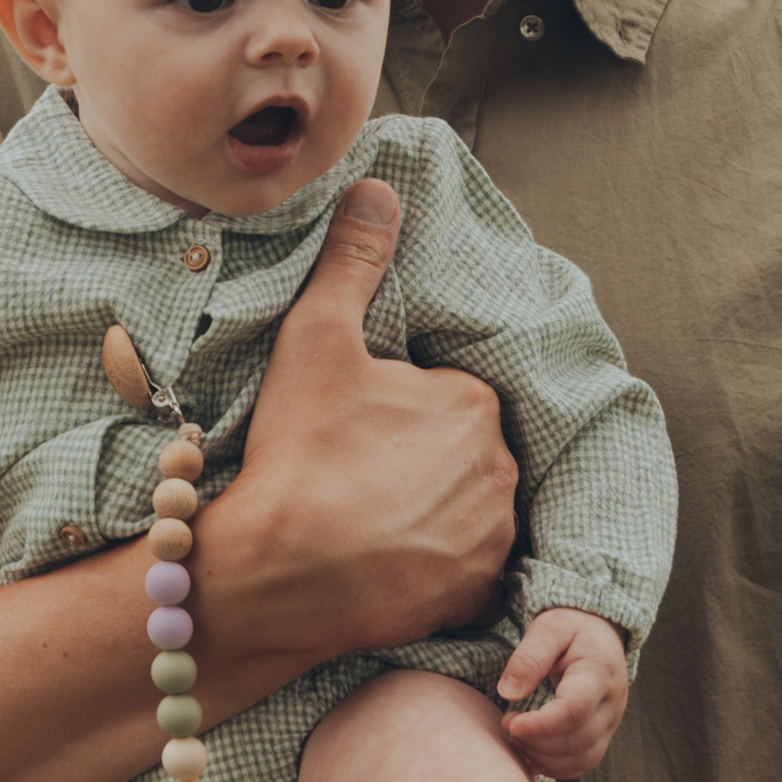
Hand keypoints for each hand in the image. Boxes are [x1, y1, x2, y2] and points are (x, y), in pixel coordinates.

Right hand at [197, 178, 519, 667]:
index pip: (443, 395)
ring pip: (462, 508)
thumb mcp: (316, 339)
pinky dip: (430, 563)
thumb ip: (352, 261)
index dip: (393, 407)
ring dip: (425, 511)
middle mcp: (502, 468)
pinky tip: (381, 560)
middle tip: (350, 473)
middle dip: (414, 458)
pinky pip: (462, 568)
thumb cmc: (298, 452)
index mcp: (473, 402)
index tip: (350, 427)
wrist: (278, 574)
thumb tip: (377, 188)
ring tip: (361, 518)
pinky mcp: (475, 592)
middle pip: (456, 452)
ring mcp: (491, 536)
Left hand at [495, 608, 629, 779]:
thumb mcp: (547, 629)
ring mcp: (611, 722)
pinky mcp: (603, 735)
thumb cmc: (570, 629)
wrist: (599, 634)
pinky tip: (529, 752)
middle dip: (536, 741)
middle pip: (578, 740)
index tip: (509, 723)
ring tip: (516, 737)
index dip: (540, 724)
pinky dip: (554, 766)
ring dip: (543, 757)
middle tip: (506, 725)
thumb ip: (528, 658)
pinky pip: (583, 764)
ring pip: (582, 758)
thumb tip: (508, 694)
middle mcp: (611, 702)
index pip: (575, 710)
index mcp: (599, 672)